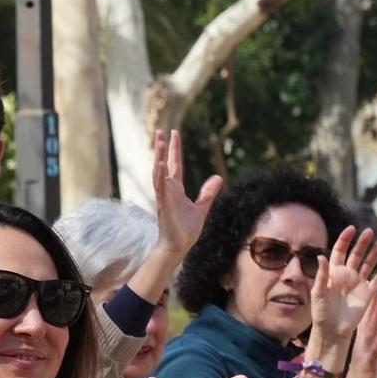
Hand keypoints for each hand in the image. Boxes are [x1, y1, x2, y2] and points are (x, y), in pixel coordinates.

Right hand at [151, 130, 222, 261]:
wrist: (179, 247)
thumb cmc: (186, 230)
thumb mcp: (202, 207)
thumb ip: (208, 192)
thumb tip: (218, 177)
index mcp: (176, 190)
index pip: (174, 165)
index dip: (174, 150)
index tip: (173, 134)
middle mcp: (168, 190)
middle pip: (163, 164)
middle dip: (162, 148)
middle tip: (160, 130)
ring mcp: (164, 197)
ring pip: (159, 173)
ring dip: (158, 157)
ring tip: (158, 141)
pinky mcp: (163, 205)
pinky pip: (160, 188)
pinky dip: (159, 176)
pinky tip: (159, 164)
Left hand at [304, 226, 376, 357]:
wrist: (332, 330)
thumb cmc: (321, 312)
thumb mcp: (318, 292)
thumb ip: (321, 275)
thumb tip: (321, 256)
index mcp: (334, 272)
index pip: (340, 251)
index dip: (345, 240)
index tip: (351, 229)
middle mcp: (347, 275)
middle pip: (356, 255)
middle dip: (362, 243)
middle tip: (368, 231)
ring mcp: (358, 283)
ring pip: (368, 264)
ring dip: (374, 254)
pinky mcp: (367, 294)